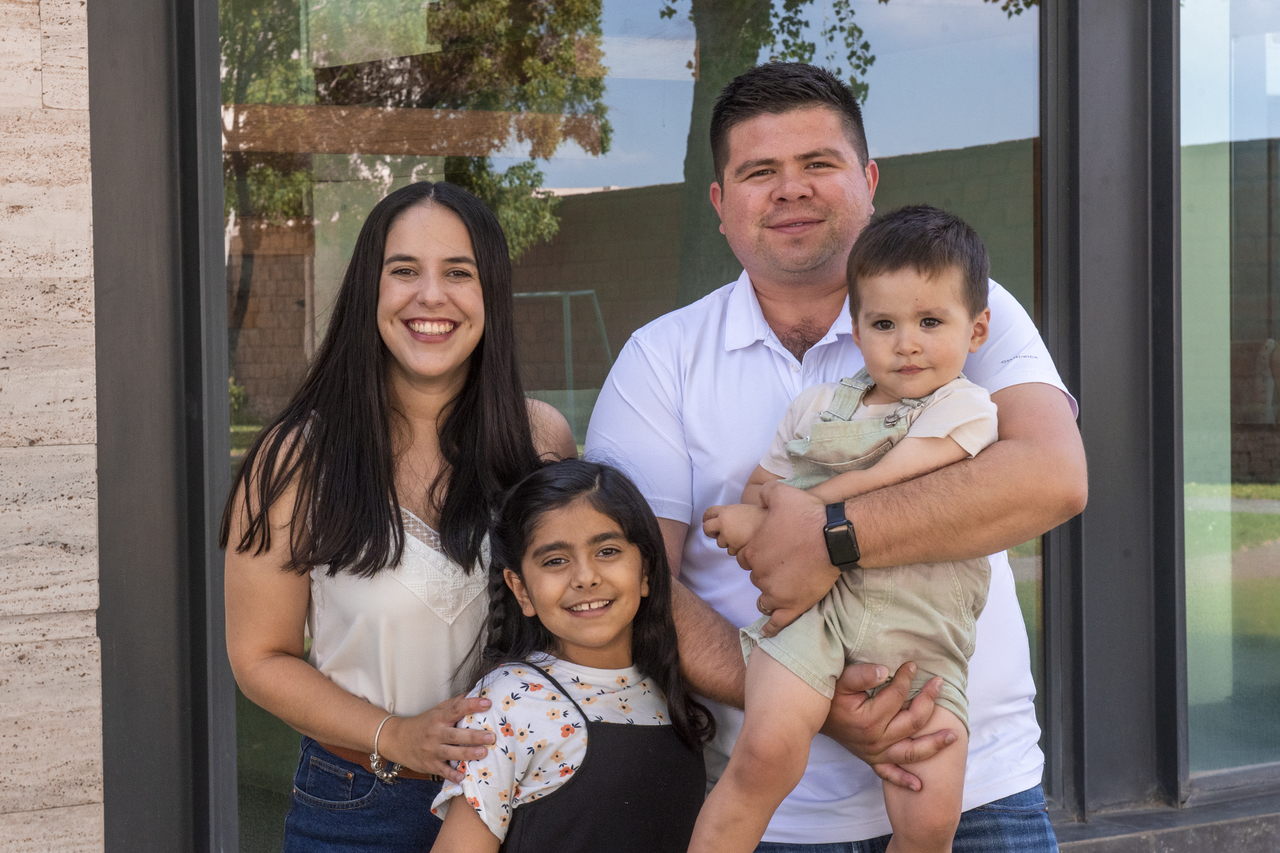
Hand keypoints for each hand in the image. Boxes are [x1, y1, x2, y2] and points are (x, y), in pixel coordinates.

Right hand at [381, 695, 495, 782]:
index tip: (488, 703)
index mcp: (439, 718)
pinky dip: (452, 775)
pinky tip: (463, 778)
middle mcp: (435, 733)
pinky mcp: (429, 765)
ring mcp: (432, 750)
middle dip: (475, 736)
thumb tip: (476, 693)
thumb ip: (456, 703)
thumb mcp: (437, 710)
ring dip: (468, 753)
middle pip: (456, 735)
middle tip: (491, 737)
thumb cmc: (423, 723)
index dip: (472, 705)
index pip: (456, 709)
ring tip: (483, 753)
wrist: (397, 739)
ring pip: (451, 753)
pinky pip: (442, 771)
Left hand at [702, 503, 766, 555]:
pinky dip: (737, 549)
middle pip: (706, 528)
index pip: (708, 512)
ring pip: (720, 543)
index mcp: (726, 510)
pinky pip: (731, 551)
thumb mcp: (744, 510)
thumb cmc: (763, 517)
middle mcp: (723, 522)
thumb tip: (722, 524)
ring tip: (742, 537)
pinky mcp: (734, 547)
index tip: (708, 521)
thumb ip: (731, 515)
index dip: (707, 518)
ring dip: (728, 542)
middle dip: (710, 532)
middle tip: (717, 534)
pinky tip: (747, 543)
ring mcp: (727, 536)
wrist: (774, 526)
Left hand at [736, 480, 839, 635]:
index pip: (745, 557)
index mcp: (753, 551)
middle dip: (766, 571)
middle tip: (783, 564)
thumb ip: (766, 493)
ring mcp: (776, 592)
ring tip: (780, 590)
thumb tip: (760, 493)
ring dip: (769, 594)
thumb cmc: (807, 515)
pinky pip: (777, 622)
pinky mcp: (794, 605)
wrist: (834, 538)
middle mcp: (760, 574)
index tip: (770, 549)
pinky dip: (772, 628)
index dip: (757, 552)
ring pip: (764, 598)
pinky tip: (767, 633)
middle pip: (756, 576)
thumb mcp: (782, 493)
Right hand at [820, 662, 956, 790]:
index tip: (913, 665)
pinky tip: (919, 785)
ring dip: (933, 744)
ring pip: (911, 752)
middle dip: (928, 700)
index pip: (897, 695)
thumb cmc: (824, 696)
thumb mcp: (839, 680)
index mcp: (869, 719)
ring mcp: (875, 752)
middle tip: (939, 683)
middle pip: (912, 721)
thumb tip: (886, 670)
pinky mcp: (871, 759)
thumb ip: (862, 674)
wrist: (805, 718)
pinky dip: (904, 779)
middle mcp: (875, 740)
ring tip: (952, 736)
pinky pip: (889, 773)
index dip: (907, 678)